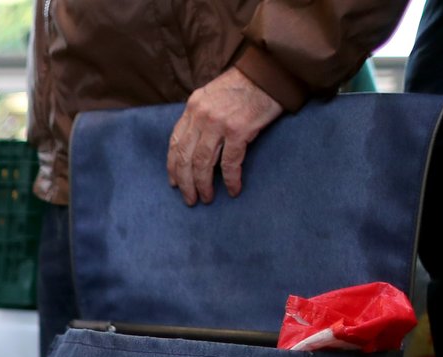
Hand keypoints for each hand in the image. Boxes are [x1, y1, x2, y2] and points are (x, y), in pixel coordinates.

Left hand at [166, 67, 283, 205]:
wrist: (270, 72)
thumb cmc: (245, 84)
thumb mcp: (213, 94)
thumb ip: (201, 115)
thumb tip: (196, 142)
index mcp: (193, 107)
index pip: (175, 142)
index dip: (173, 166)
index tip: (174, 182)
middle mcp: (201, 116)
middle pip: (185, 157)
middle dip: (185, 182)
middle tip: (190, 199)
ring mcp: (219, 123)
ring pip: (203, 163)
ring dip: (203, 185)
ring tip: (206, 198)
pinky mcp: (239, 130)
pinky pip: (230, 163)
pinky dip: (230, 180)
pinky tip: (233, 190)